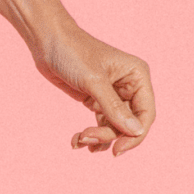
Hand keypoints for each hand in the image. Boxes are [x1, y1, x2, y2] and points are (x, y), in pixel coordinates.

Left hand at [35, 24, 155, 154]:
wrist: (47, 42)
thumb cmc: (73, 53)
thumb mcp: (94, 82)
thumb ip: (114, 108)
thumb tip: (136, 132)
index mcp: (137, 76)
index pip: (146, 114)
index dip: (135, 135)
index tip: (117, 150)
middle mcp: (129, 86)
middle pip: (129, 123)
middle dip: (109, 135)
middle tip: (87, 137)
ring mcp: (112, 94)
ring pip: (114, 126)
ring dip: (98, 136)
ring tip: (80, 139)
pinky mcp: (96, 100)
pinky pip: (100, 123)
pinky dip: (91, 133)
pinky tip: (77, 140)